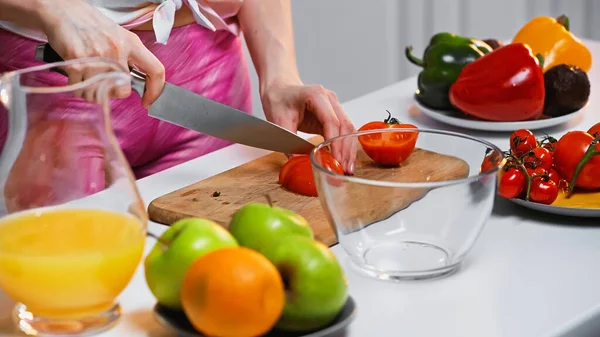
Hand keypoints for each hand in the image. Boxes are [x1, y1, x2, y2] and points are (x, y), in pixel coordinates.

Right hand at [37, 0, 164, 106]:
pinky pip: (81, 90)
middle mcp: (117, 50)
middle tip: (106, 84)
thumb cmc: (92, 25)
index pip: (155, 70)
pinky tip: (78, 77)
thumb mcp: (119, 36)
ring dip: (94, 92)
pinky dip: (79, 88)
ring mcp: (97, 57)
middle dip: (114, 92)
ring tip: (90, 79)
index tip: (148, 100)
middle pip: (124, 90)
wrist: (63, 11)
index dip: (155, 90)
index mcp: (131, 43)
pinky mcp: (77, 63)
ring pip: (101, 94)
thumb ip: (129, 58)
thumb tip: (132, 83)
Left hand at [261, 79, 356, 173]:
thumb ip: (288, 140)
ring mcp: (334, 106)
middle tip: (344, 169)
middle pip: (345, 126)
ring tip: (347, 168)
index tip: (335, 159)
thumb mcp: (278, 121)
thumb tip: (297, 161)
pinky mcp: (334, 115)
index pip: (332, 121)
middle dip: (346, 149)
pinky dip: (345, 145)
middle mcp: (329, 99)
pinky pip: (343, 131)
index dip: (335, 142)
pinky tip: (344, 159)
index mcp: (316, 96)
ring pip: (348, 129)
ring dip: (349, 149)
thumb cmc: (278, 99)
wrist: (280, 88)